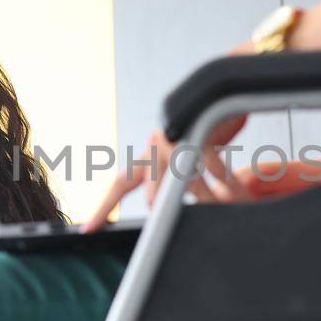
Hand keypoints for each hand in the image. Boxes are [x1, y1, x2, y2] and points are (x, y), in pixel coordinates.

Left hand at [83, 116, 249, 231]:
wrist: (219, 91)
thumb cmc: (200, 131)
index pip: (121, 184)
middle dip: (164, 211)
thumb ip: (173, 180)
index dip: (104, 208)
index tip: (88, 229)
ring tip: (222, 206)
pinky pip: (213, 168)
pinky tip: (231, 186)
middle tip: (172, 228)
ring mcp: (176, 139)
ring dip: (206, 199)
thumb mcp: (181, 155)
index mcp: (148, 155)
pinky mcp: (199, 131)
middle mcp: (156, 147)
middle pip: (153, 193)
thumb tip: (170, 210)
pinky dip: (225, 181)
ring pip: (185, 183)